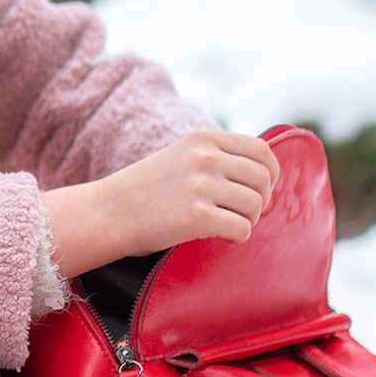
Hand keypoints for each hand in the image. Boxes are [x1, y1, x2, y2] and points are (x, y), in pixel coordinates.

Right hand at [40, 129, 280, 278]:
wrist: (106, 213)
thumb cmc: (146, 191)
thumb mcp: (181, 156)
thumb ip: (217, 156)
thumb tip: (265, 172)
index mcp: (203, 139)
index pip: (261, 151)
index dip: (269, 174)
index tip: (258, 190)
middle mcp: (205, 158)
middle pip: (263, 179)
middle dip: (260, 200)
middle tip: (241, 213)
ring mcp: (200, 186)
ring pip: (256, 205)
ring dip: (248, 220)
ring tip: (227, 225)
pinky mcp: (197, 217)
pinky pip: (242, 228)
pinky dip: (237, 237)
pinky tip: (220, 237)